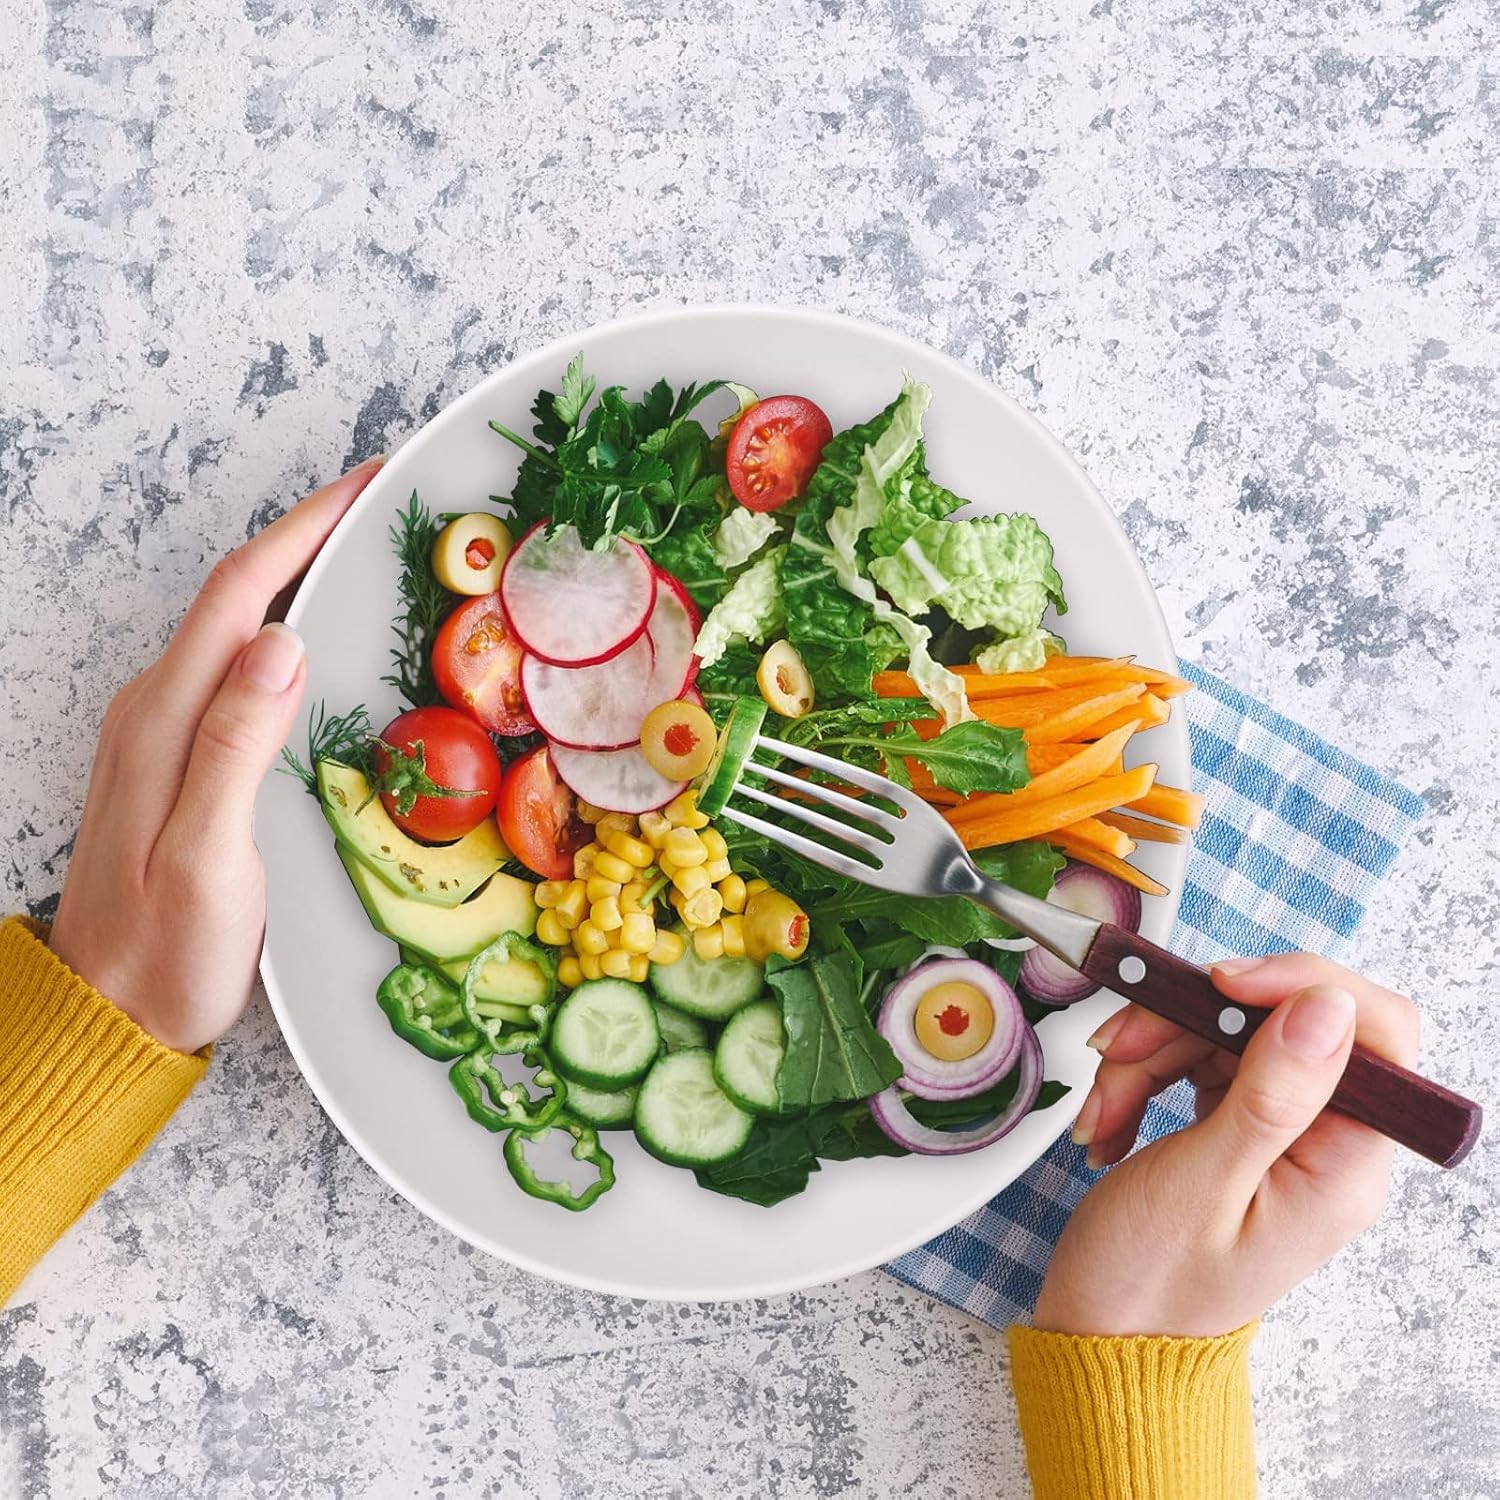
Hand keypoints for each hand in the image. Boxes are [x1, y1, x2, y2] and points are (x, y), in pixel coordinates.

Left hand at [48, 458, 383, 1053]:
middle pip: (235, 596)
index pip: (238, 595)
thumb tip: (280, 643)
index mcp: (166, 721)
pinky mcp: (176, 758)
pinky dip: (281, 632)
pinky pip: (232, 669)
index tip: (363, 489)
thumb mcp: (207, 858)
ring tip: (362, 561)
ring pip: (234, 628)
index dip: (302, 530)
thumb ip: (236, 747)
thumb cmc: (166, 951)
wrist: (108, 1011)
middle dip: (306, 538)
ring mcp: (160, 732)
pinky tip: (318, 644)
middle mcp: (156, 710)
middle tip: (379, 513)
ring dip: (294, 580)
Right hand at [1031, 954, 1418, 1336]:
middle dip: (1187, 1024)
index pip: (1374, 1033)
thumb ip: (1271, 1093)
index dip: (1303, 986)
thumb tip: (1327, 1006)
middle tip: (1120, 1052)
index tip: (1221, 982)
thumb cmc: (1148, 1283)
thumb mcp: (1203, 1183)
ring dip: (1150, 1054)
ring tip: (1104, 1108)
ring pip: (1228, 1034)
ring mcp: (1281, 1134)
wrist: (1101, 1336)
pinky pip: (1198, 1061)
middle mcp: (1327, 1145)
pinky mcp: (1238, 1128)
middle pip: (1279, 1023)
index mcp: (1344, 1166)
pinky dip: (1143, 1074)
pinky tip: (1110, 1116)